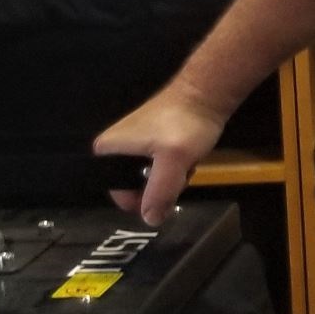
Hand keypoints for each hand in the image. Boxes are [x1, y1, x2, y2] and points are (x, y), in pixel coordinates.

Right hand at [91, 78, 227, 227]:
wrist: (207, 92)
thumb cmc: (185, 124)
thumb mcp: (172, 162)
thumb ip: (159, 193)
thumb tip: (150, 220)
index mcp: (107, 151)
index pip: (120, 194)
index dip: (145, 199)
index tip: (168, 191)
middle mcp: (115, 148)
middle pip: (136, 186)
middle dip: (161, 186)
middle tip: (179, 172)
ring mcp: (134, 143)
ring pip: (151, 178)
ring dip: (172, 177)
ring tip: (186, 163)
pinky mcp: (152, 140)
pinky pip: (160, 166)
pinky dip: (175, 167)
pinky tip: (188, 157)